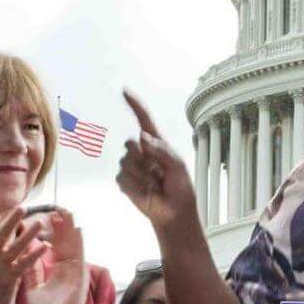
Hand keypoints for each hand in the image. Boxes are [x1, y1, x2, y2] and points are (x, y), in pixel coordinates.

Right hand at [0, 193, 48, 303]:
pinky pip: (24, 264)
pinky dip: (34, 255)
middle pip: (1, 234)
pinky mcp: (10, 278)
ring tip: (40, 223)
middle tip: (22, 206)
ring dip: (28, 235)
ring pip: (15, 248)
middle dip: (11, 220)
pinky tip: (45, 246)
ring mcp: (0, 267)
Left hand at [22, 208, 88, 303]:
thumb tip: (23, 254)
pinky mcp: (80, 276)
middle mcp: (67, 268)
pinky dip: (79, 243)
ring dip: (71, 229)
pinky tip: (77, 230)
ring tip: (68, 212)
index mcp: (56, 270)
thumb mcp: (33, 288)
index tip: (45, 216)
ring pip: (73, 245)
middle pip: (65, 242)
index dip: (50, 232)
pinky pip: (80, 256)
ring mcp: (75, 271)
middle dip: (62, 226)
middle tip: (57, 207)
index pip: (53, 246)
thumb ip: (30, 271)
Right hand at [117, 90, 202, 247]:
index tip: (124, 91)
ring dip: (142, 176)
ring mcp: (131, 167)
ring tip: (154, 185)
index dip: (134, 105)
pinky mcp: (124, 182)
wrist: (173, 212)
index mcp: (156, 144)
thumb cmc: (180, 188)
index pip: (143, 120)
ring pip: (126, 162)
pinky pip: (123, 178)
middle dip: (143, 158)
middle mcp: (141, 152)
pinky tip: (146, 192)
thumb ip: (162, 150)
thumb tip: (143, 138)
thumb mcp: (178, 166)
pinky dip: (135, 187)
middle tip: (158, 174)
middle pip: (130, 143)